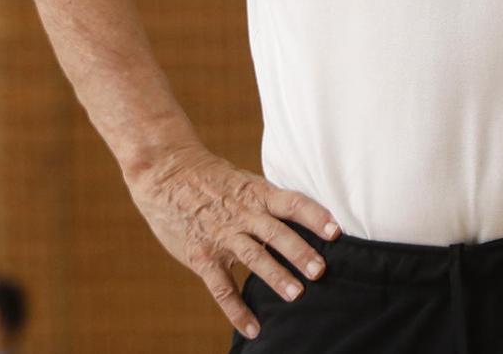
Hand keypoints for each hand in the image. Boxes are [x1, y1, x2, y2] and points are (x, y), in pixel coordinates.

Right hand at [126, 145, 342, 340]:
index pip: (292, 203)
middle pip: (276, 233)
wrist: (167, 174)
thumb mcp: (245, 182)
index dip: (315, 216)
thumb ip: (269, 202)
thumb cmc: (212, 180)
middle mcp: (243, 214)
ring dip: (276, 276)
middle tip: (320, 270)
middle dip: (300, 252)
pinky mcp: (201, 256)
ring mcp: (222, 236)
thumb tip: (303, 219)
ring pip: (253, 257)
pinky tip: (253, 328)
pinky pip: (221, 287)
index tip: (335, 231)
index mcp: (257, 194)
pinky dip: (237, 310)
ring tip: (297, 294)